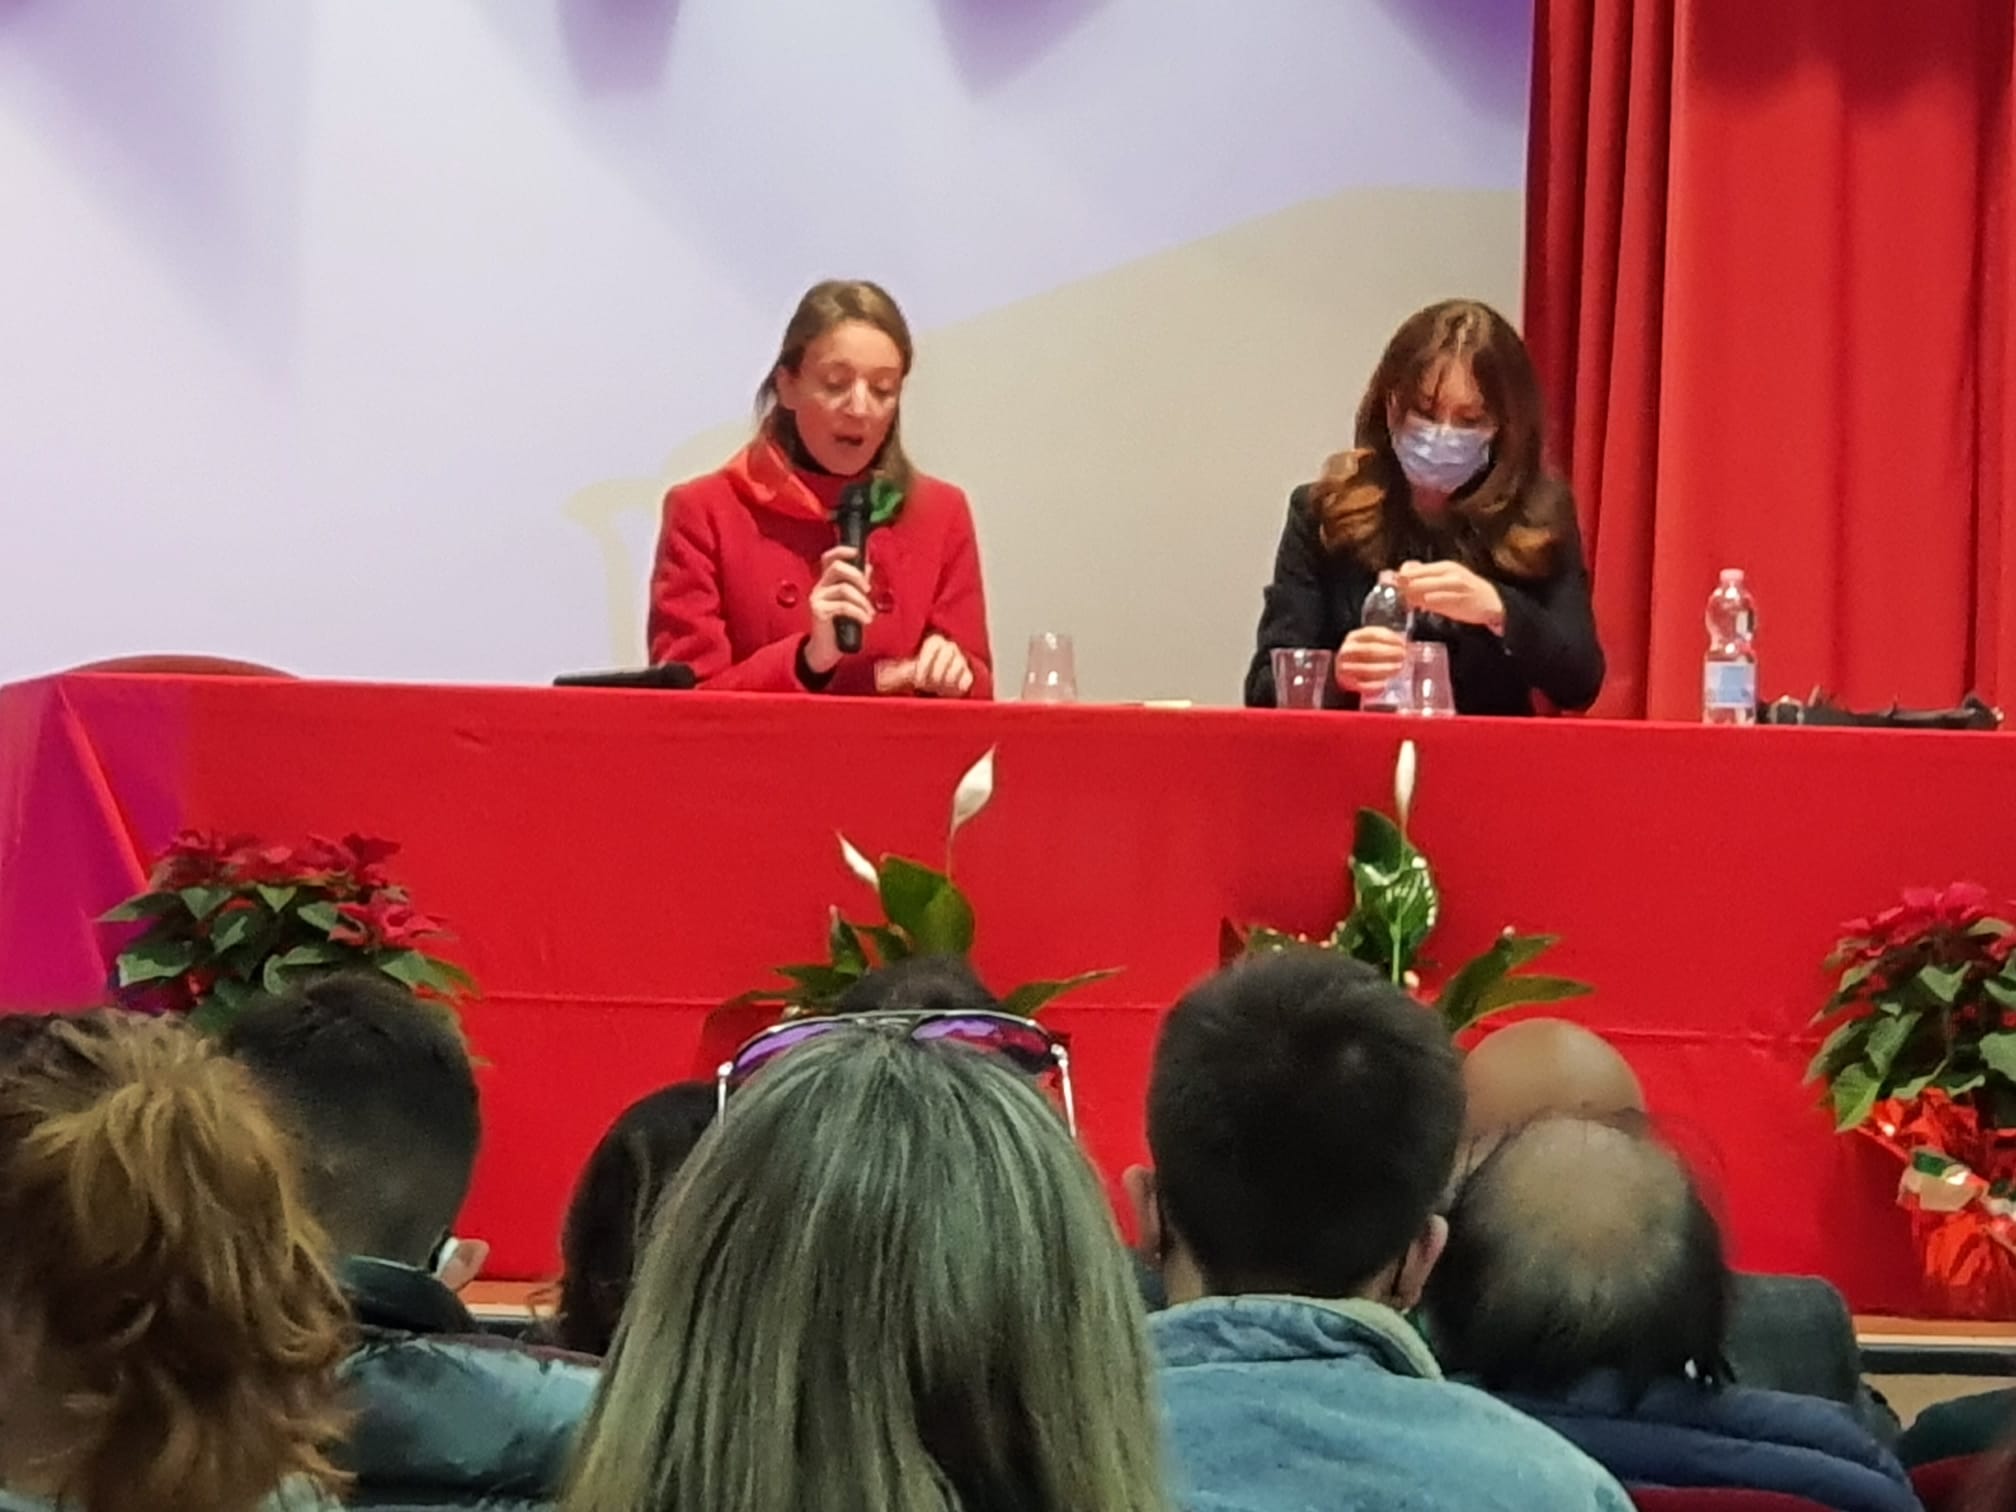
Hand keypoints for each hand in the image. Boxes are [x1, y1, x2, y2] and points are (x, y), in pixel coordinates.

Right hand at [804, 547, 875, 673]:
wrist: (827, 650)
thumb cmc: (841, 625)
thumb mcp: (852, 602)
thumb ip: (858, 585)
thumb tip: (869, 567)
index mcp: (827, 581)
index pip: (829, 558)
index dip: (843, 551)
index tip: (858, 552)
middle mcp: (820, 587)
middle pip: (836, 567)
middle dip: (857, 575)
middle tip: (868, 589)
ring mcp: (817, 598)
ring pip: (843, 588)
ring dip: (862, 601)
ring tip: (869, 614)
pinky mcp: (818, 611)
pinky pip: (843, 606)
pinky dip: (859, 612)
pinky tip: (866, 620)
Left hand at [875, 635, 976, 697]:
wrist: (936, 681)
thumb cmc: (917, 673)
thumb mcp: (903, 671)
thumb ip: (892, 671)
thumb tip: (879, 673)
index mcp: (934, 641)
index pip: (933, 647)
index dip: (924, 665)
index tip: (918, 680)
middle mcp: (950, 647)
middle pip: (945, 660)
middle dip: (934, 676)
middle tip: (926, 686)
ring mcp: (961, 660)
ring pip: (955, 671)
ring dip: (943, 683)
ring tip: (935, 688)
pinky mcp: (969, 673)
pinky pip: (965, 680)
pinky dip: (955, 688)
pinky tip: (946, 691)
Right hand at [1336, 626, 1408, 693]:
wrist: (1344, 671)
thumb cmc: (1362, 656)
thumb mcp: (1368, 644)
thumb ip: (1383, 643)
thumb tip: (1407, 647)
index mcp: (1353, 638)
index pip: (1371, 634)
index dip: (1389, 638)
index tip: (1402, 643)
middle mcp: (1347, 651)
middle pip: (1369, 650)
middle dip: (1389, 653)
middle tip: (1403, 656)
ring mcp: (1344, 668)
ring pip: (1365, 668)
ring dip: (1384, 668)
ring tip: (1398, 668)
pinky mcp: (1346, 683)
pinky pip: (1362, 685)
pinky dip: (1374, 685)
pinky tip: (1385, 684)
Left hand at [1395, 559, 1503, 627]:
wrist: (1491, 600)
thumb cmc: (1464, 590)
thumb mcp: (1446, 578)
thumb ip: (1425, 577)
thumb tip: (1402, 576)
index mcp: (1444, 567)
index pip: (1417, 568)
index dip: (1402, 575)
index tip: (1391, 582)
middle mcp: (1449, 573)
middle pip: (1420, 577)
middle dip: (1406, 585)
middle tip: (1396, 592)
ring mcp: (1456, 586)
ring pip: (1429, 588)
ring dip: (1415, 594)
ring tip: (1406, 599)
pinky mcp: (1460, 600)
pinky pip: (1442, 600)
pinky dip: (1431, 602)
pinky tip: (1423, 605)